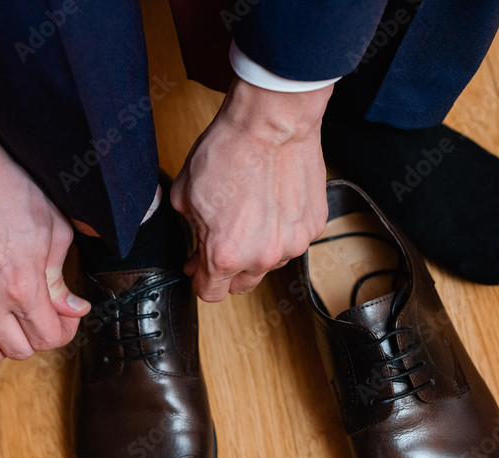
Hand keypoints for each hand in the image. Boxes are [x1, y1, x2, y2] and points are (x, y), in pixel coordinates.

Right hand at [0, 117, 89, 367]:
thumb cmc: (8, 193)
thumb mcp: (54, 231)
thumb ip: (61, 279)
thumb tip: (73, 308)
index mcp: (21, 285)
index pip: (49, 338)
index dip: (64, 331)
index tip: (64, 317)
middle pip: (18, 351)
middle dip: (35, 338)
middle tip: (40, 318)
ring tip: (6, 326)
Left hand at [171, 77, 332, 300]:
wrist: (272, 123)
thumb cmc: (229, 151)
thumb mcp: (185, 196)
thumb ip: (190, 231)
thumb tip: (197, 247)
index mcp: (225, 254)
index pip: (210, 293)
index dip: (199, 280)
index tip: (198, 268)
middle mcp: (262, 257)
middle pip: (241, 285)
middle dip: (227, 269)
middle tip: (221, 241)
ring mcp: (293, 244)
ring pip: (269, 262)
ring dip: (257, 249)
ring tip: (250, 214)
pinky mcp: (313, 227)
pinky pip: (292, 240)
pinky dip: (281, 229)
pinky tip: (272, 203)